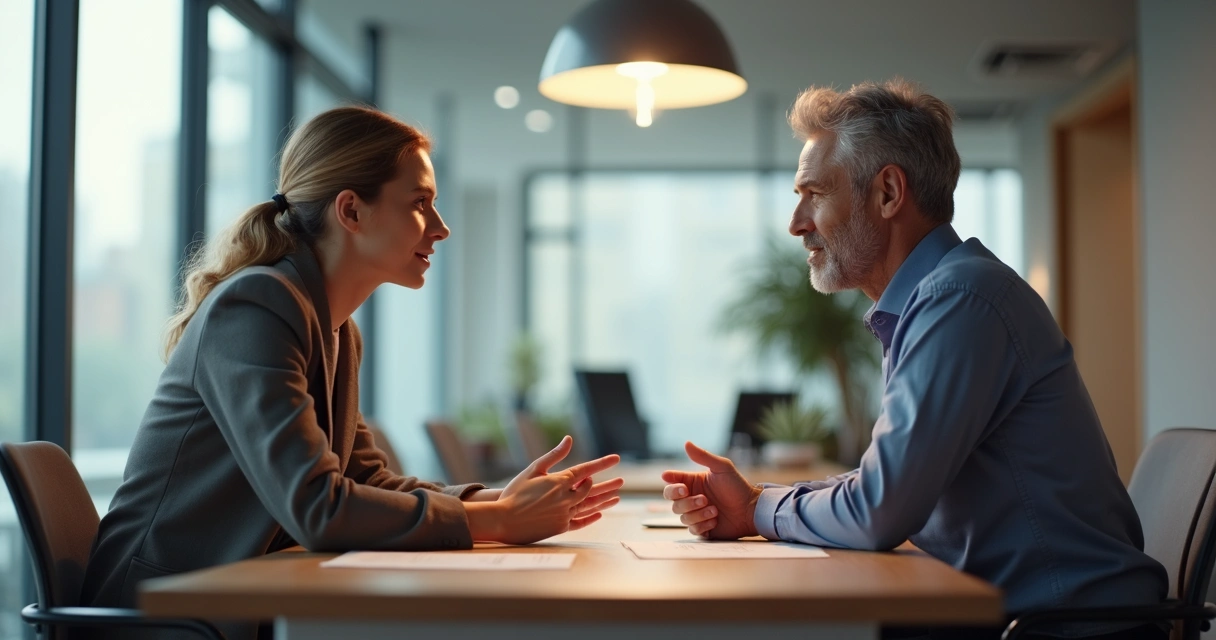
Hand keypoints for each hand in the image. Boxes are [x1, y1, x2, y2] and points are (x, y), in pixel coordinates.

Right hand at [490, 436, 622, 544]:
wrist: (503, 519)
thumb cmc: (515, 492)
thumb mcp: (534, 469)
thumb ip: (554, 455)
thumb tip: (569, 439)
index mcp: (560, 481)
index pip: (586, 470)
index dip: (602, 463)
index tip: (616, 458)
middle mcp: (566, 498)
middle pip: (591, 489)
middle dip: (607, 484)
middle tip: (620, 481)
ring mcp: (564, 514)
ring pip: (589, 506)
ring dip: (604, 500)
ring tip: (617, 497)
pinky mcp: (560, 528)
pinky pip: (580, 522)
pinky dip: (591, 517)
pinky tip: (598, 514)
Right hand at [662, 441, 761, 539]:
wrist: (751, 510)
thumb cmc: (738, 487)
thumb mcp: (722, 468)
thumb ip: (703, 456)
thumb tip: (686, 443)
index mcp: (693, 483)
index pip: (671, 484)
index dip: (671, 485)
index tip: (682, 487)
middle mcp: (691, 499)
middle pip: (674, 503)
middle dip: (687, 502)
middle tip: (703, 499)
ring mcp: (696, 515)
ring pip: (683, 517)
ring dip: (698, 514)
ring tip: (715, 510)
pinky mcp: (703, 529)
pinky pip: (693, 530)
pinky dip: (703, 524)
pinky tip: (715, 520)